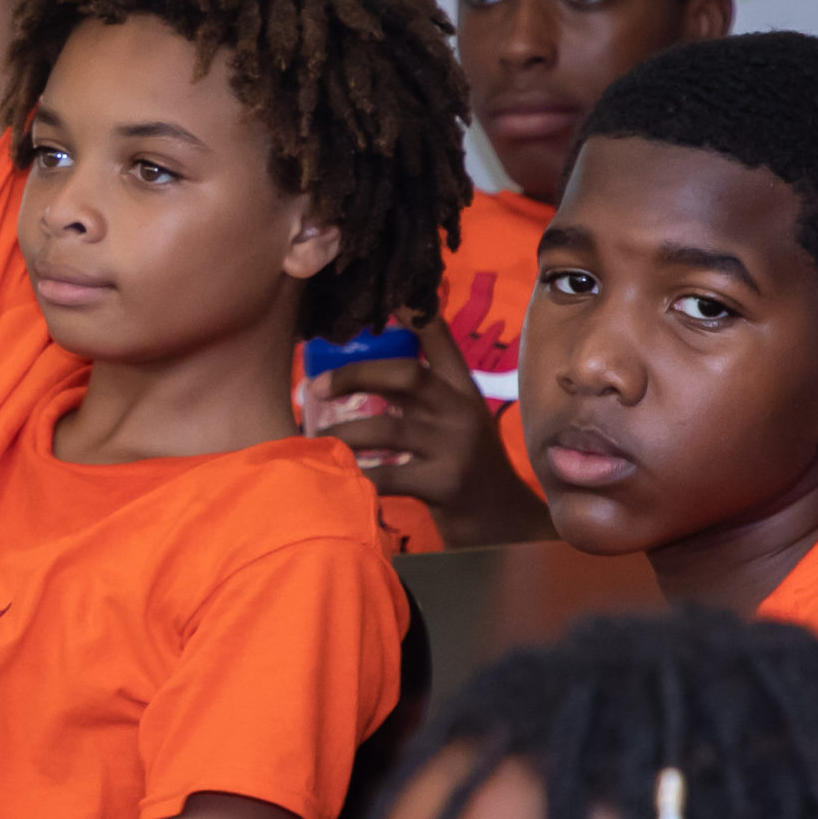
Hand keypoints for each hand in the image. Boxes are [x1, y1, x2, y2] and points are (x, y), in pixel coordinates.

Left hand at [309, 318, 554, 548]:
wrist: (502, 523)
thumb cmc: (468, 468)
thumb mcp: (457, 422)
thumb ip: (423, 398)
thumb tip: (365, 375)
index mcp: (464, 391)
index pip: (440, 341)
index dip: (415, 315)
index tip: (387, 295)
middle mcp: (462, 412)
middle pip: (406, 376)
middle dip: (355, 376)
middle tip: (315, 386)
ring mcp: (455, 449)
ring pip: (388, 429)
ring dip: (345, 432)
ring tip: (316, 439)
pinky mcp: (445, 485)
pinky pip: (388, 476)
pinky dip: (359, 476)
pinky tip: (340, 477)